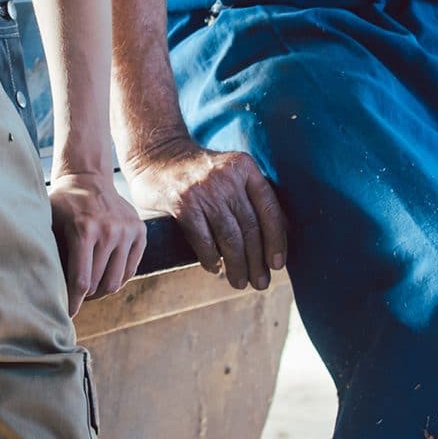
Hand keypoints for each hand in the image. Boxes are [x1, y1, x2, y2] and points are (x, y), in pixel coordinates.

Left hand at [47, 169, 146, 313]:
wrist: (88, 177)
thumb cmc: (63, 204)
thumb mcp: (48, 221)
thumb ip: (48, 251)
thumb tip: (37, 287)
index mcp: (84, 230)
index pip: (81, 281)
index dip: (73, 303)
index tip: (66, 315)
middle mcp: (109, 231)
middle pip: (98, 284)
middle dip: (84, 296)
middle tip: (75, 298)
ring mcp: (127, 231)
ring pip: (116, 281)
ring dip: (101, 290)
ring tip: (89, 288)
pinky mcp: (140, 231)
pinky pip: (130, 270)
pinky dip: (117, 278)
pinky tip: (103, 275)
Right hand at [123, 134, 287, 290]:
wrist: (155, 155)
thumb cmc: (199, 172)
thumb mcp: (229, 171)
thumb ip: (252, 195)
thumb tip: (283, 233)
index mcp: (244, 167)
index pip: (269, 208)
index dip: (276, 240)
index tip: (278, 264)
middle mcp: (226, 176)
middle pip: (250, 227)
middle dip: (257, 261)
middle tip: (260, 282)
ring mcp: (203, 190)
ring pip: (229, 237)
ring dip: (238, 266)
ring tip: (240, 282)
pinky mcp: (182, 203)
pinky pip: (203, 240)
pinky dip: (211, 259)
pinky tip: (216, 268)